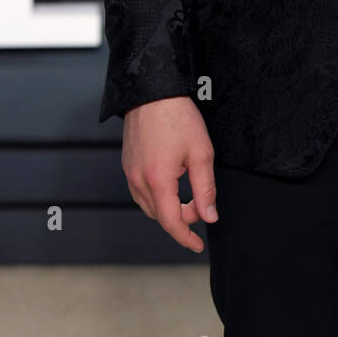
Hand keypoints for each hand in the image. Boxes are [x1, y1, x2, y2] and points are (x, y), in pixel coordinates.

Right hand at [122, 96, 217, 252]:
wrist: (152, 91)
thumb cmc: (178, 118)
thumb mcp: (201, 153)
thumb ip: (205, 188)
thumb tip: (209, 216)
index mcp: (158, 180)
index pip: (171, 222)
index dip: (185, 238)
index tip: (198, 245)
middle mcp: (138, 180)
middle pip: (160, 216)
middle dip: (182, 219)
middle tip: (202, 207)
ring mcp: (130, 172)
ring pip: (149, 206)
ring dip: (169, 208)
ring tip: (189, 196)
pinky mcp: (128, 164)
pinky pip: (141, 192)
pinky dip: (158, 197)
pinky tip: (172, 184)